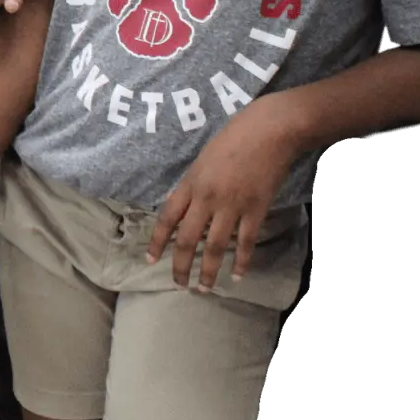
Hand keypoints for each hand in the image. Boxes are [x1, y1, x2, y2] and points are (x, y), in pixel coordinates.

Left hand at [148, 97, 300, 290]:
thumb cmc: (234, 137)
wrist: (269, 130)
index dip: (156, 241)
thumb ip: (194, 184)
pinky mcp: (257, 209)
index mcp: (191, 182)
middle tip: (178, 284)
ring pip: (215, 246)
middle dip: (180, 264)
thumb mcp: (203, 159)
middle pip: (187, 238)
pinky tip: (237, 276)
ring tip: (204, 288)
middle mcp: (207, 197)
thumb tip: (186, 206)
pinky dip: (241, 261)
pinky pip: (246, 241)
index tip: (150, 259)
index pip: (166, 217)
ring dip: (209, 271)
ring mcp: (232, 205)